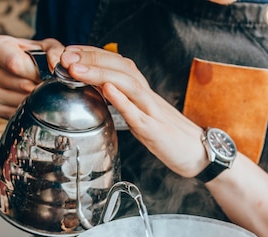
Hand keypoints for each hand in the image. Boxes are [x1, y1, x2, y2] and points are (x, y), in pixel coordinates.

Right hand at [0, 36, 64, 118]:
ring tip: (38, 88)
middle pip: (21, 85)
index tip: (48, 73)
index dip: (37, 72)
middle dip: (40, 86)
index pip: (16, 64)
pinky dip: (29, 108)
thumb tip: (58, 66)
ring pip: (21, 101)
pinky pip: (18, 112)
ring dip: (37, 99)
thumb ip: (55, 52)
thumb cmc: (30, 55)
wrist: (19, 67)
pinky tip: (31, 97)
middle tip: (47, 82)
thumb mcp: (45, 46)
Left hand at [59, 46, 207, 177]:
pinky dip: (122, 100)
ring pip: (128, 85)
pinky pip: (139, 114)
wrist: (200, 154)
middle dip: (91, 58)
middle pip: (121, 68)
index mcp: (143, 93)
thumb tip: (101, 91)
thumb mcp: (143, 116)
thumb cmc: (170, 137)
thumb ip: (125, 103)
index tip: (70, 50)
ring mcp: (153, 113)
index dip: (93, 54)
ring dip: (100, 74)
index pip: (117, 64)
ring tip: (77, 68)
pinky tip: (107, 89)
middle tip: (66, 55)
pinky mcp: (157, 131)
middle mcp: (147, 97)